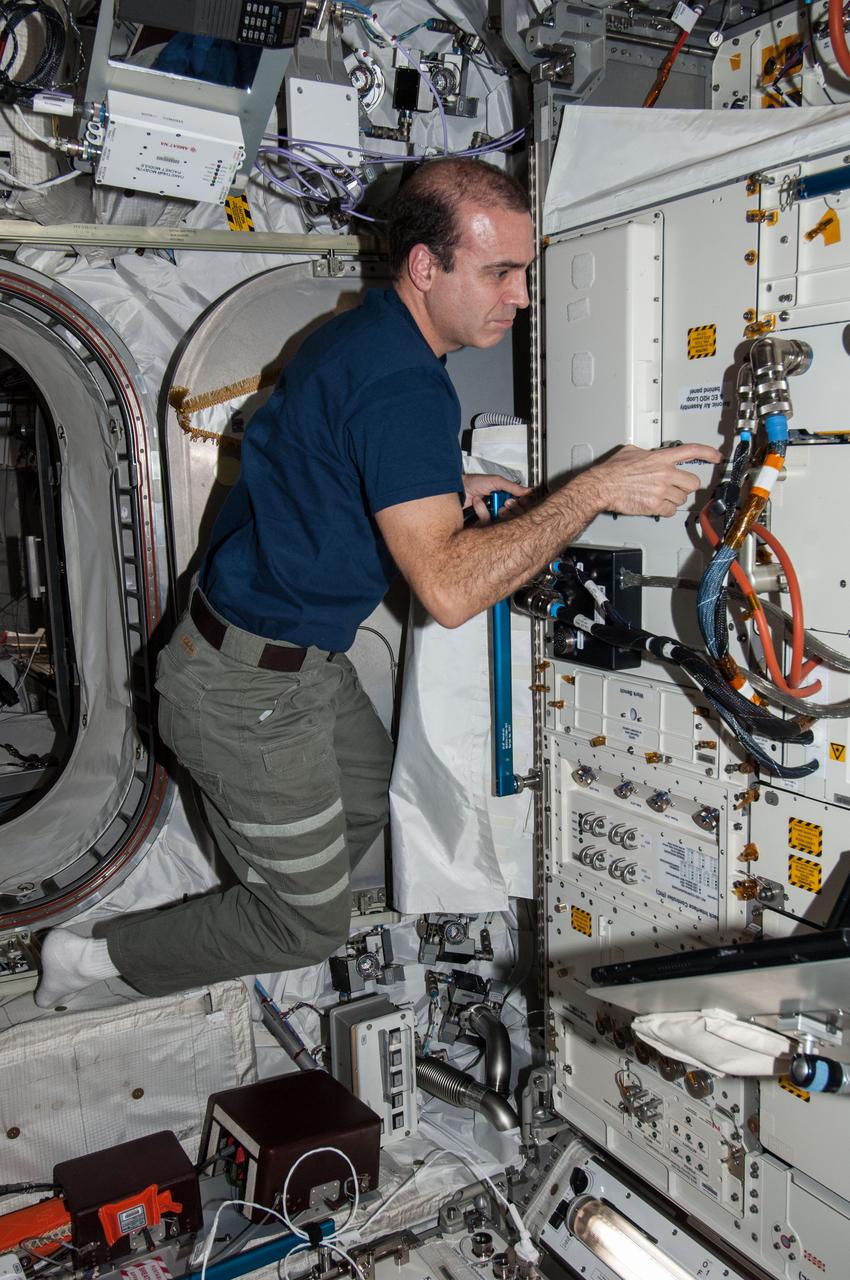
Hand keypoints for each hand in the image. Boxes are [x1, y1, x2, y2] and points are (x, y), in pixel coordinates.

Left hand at [462, 473, 530, 522]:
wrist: (458, 488)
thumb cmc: (474, 482)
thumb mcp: (496, 481)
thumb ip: (512, 487)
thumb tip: (529, 491)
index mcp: (505, 496)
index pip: (520, 504)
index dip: (522, 504)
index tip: (521, 501)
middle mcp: (500, 506)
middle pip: (515, 515)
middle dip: (512, 508)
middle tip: (506, 503)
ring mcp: (491, 514)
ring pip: (503, 520)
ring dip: (498, 510)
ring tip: (492, 502)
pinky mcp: (482, 521)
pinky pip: (488, 521)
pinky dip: (482, 510)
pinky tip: (477, 502)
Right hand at [586, 443, 721, 518]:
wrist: (602, 486)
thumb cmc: (612, 471)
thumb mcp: (631, 451)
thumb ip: (647, 453)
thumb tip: (648, 455)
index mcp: (661, 457)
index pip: (692, 451)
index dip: (708, 453)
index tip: (716, 456)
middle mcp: (665, 473)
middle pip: (693, 482)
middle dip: (686, 486)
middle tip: (677, 486)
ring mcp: (661, 490)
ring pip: (682, 499)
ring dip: (674, 499)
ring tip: (661, 496)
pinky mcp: (655, 505)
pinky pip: (671, 511)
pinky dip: (665, 510)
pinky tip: (657, 506)